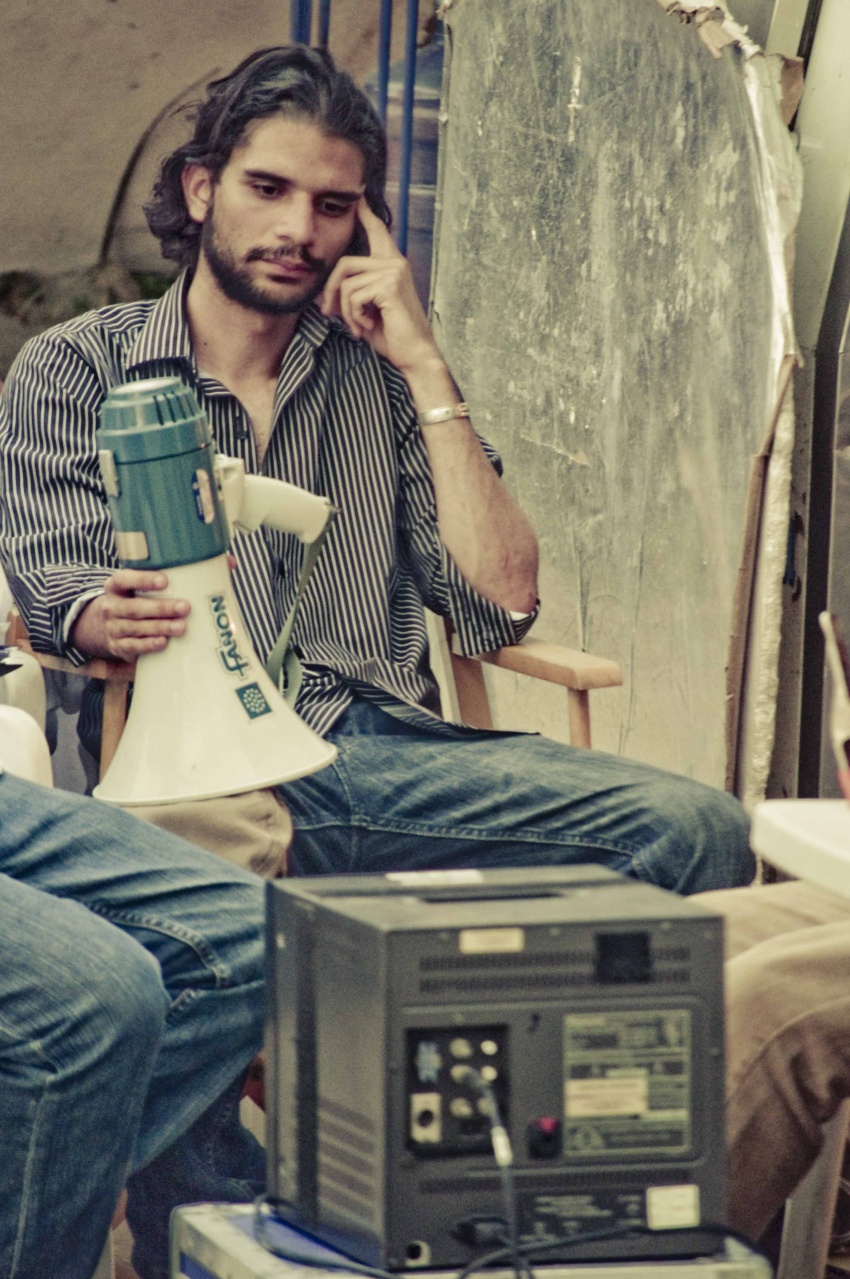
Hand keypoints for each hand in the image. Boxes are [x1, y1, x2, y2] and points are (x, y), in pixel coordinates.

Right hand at [70, 569, 189, 661]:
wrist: (101, 626)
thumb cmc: (129, 602)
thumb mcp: (131, 589)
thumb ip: (150, 584)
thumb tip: (187, 580)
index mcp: (114, 587)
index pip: (124, 580)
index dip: (143, 579)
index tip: (165, 581)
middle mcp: (111, 607)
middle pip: (135, 608)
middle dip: (161, 608)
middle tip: (184, 607)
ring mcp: (113, 628)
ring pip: (136, 628)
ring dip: (160, 627)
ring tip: (181, 626)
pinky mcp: (118, 646)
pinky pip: (134, 646)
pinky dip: (149, 645)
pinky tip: (163, 642)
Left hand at [320, 199, 442, 373]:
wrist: (414, 355)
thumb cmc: (392, 335)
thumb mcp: (365, 311)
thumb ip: (350, 295)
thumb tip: (321, 295)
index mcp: (391, 264)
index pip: (377, 231)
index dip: (366, 214)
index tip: (359, 195)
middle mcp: (394, 262)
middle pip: (344, 264)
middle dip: (331, 291)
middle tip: (329, 313)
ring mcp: (393, 271)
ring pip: (347, 283)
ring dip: (346, 311)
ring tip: (360, 326)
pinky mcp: (389, 284)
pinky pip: (354, 295)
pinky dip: (354, 316)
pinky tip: (368, 326)